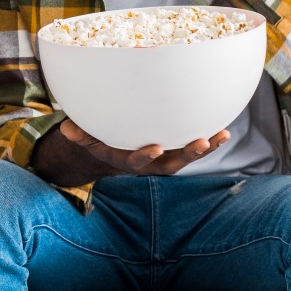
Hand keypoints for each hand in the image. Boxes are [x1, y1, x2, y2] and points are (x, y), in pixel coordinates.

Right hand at [55, 118, 229, 175]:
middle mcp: (150, 163)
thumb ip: (79, 134)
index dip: (146, 157)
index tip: (155, 148)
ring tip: (221, 135)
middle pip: (171, 164)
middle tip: (200, 143)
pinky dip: (210, 141)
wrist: (116, 153)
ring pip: (187, 156)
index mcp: (127, 160)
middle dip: (186, 155)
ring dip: (205, 148)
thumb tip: (65, 127)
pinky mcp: (177, 150)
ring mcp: (166, 158)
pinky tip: (224, 130)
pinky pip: (195, 146)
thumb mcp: (87, 138)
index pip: (137, 162)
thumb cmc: (101, 139)